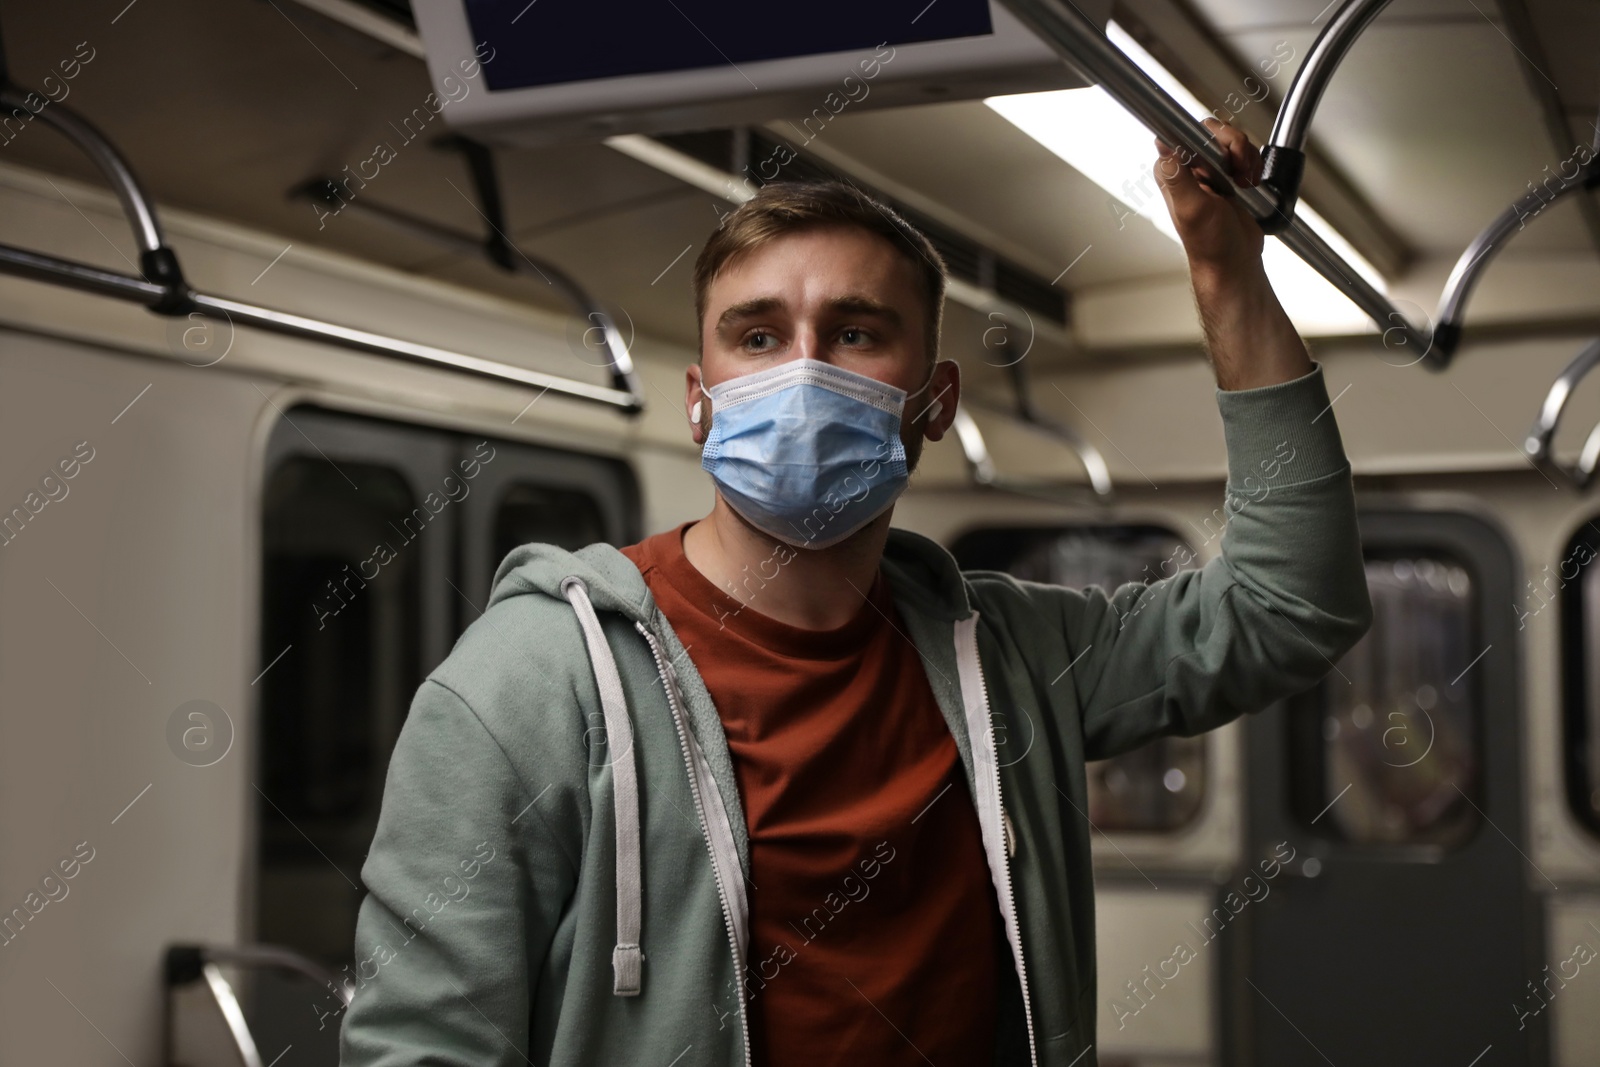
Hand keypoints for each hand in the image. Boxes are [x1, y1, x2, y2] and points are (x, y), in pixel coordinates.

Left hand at [1152, 118, 1263, 279]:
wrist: (1234, 259)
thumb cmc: (1211, 242)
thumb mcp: (1193, 208)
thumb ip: (1177, 176)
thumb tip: (1162, 144)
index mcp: (1171, 172)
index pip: (1187, 131)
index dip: (1211, 138)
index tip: (1223, 157)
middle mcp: (1187, 167)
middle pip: (1213, 130)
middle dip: (1234, 147)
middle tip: (1237, 171)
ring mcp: (1209, 169)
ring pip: (1231, 139)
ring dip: (1245, 157)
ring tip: (1243, 182)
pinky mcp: (1227, 174)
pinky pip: (1243, 152)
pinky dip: (1252, 164)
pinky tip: (1248, 183)